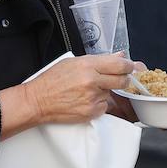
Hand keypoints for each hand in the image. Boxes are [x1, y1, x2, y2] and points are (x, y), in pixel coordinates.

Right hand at [25, 53, 143, 124]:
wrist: (37, 101)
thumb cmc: (52, 81)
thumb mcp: (73, 62)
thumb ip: (99, 59)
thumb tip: (119, 55)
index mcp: (88, 65)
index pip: (120, 64)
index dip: (127, 66)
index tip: (129, 67)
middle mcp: (92, 81)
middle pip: (122, 80)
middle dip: (122, 79)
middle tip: (115, 79)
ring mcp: (92, 97)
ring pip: (111, 94)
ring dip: (105, 92)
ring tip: (87, 90)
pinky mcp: (91, 112)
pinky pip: (104, 106)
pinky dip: (98, 104)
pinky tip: (84, 100)